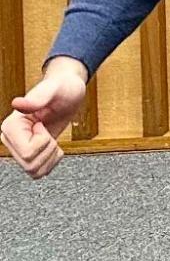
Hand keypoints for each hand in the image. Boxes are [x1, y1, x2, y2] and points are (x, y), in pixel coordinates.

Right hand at [4, 57, 88, 178]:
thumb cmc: (62, 88)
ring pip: (34, 171)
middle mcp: (10, 139)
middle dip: (49, 150)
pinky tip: (54, 147)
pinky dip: (51, 163)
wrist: (68, 92)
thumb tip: (17, 103)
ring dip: (50, 157)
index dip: (44, 141)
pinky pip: (39, 172)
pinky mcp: (29, 154)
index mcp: (10, 126)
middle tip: (50, 132)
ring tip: (52, 138)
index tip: (43, 124)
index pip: (27, 152)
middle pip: (30, 164)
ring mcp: (19, 148)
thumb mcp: (54, 90)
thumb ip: (37, 98)